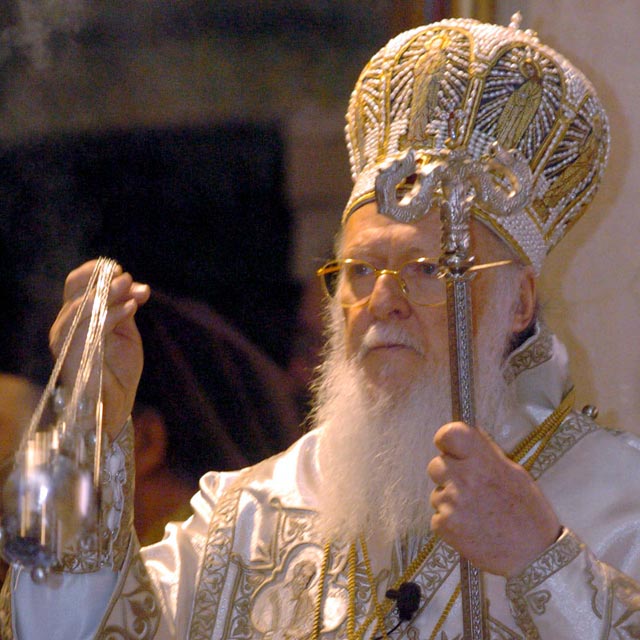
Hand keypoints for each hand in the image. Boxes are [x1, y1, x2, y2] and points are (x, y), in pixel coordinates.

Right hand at [49, 260, 150, 439]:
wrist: (116, 404)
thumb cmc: (118, 370)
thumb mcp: (126, 332)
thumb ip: (127, 308)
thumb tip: (139, 286)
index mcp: (76, 317)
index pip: (75, 284)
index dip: (95, 272)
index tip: (120, 269)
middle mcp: (65, 326)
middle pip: (77, 291)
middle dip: (104, 280)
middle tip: (127, 277)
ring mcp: (65, 341)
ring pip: (82, 307)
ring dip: (108, 294)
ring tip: (131, 287)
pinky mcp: (73, 355)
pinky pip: (90, 328)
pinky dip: (112, 314)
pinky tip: (131, 307)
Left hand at [427, 421, 560, 576]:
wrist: (535, 555)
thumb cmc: (528, 512)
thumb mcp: (514, 472)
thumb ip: (485, 455)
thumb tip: (466, 436)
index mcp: (482, 460)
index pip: (449, 434)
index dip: (445, 440)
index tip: (450, 448)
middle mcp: (464, 477)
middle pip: (435, 466)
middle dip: (448, 476)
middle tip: (469, 490)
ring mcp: (452, 502)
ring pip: (437, 494)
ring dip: (450, 502)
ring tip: (476, 514)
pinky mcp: (445, 525)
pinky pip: (437, 518)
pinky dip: (450, 524)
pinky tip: (471, 529)